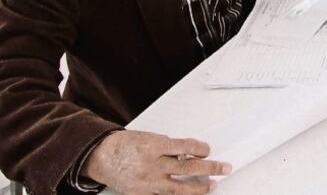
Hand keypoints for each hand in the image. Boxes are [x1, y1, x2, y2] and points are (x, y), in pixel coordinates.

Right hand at [83, 130, 230, 193]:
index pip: (186, 147)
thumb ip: (169, 147)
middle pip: (188, 167)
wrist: (101, 157)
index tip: (209, 149)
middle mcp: (152, 165)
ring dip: (199, 187)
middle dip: (211, 168)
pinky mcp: (141, 194)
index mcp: (154, 146)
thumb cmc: (126, 144)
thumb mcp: (150, 138)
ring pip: (179, 188)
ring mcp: (147, 182)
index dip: (201, 148)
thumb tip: (191, 153)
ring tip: (213, 185)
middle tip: (225, 168)